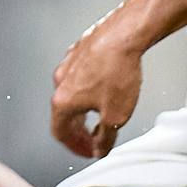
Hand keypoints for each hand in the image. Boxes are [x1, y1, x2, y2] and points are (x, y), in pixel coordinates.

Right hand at [52, 10, 148, 157]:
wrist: (126, 35)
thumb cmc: (118, 70)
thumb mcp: (116, 117)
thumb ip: (105, 139)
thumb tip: (100, 148)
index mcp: (63, 101)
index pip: (60, 133)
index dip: (76, 147)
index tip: (88, 151)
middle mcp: (60, 81)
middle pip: (64, 114)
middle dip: (80, 130)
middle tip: (95, 138)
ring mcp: (69, 63)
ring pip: (71, 93)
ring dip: (84, 109)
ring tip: (101, 114)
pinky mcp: (80, 50)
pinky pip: (81, 75)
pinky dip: (89, 88)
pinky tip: (106, 88)